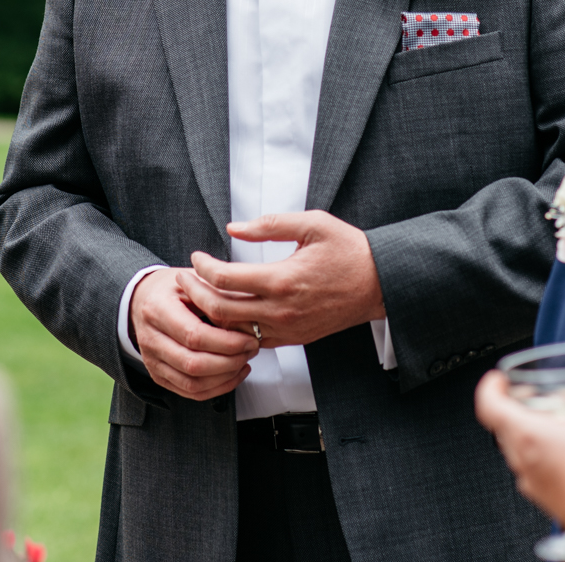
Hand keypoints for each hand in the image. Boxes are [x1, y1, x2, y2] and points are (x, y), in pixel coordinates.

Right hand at [130, 267, 259, 400]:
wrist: (144, 297)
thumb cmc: (174, 287)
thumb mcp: (195, 278)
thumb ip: (218, 296)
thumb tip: (247, 317)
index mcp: (158, 309)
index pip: (194, 335)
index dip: (226, 342)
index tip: (249, 339)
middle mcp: (150, 338)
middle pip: (193, 364)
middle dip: (229, 362)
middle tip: (250, 350)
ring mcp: (152, 360)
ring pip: (192, 383)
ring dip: (225, 377)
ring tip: (244, 361)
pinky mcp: (158, 375)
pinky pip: (189, 391)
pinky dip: (216, 388)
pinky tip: (233, 373)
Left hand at [182, 211, 385, 348]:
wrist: (379, 284)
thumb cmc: (348, 249)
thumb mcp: (313, 223)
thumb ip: (270, 224)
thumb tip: (233, 229)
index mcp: (283, 279)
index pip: (225, 279)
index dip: (202, 267)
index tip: (195, 256)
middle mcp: (281, 310)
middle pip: (220, 310)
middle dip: (195, 293)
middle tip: (185, 278)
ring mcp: (287, 329)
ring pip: (233, 331)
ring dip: (211, 315)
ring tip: (198, 296)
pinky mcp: (293, 339)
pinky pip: (253, 340)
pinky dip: (233, 330)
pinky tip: (225, 314)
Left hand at [474, 371, 564, 526]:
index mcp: (525, 435)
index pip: (487, 406)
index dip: (489, 387)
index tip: (497, 379)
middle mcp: (520, 458)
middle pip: (501, 425)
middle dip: (513, 406)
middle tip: (530, 396)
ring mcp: (529, 479)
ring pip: (516, 447)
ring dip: (527, 430)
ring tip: (553, 421)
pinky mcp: (542, 494)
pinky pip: (530, 466)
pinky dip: (539, 452)